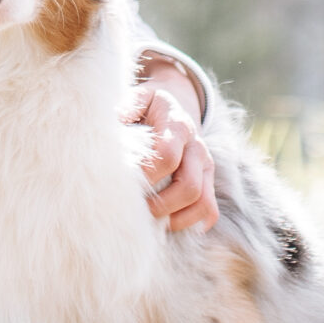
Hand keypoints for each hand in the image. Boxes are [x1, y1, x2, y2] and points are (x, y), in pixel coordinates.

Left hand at [128, 60, 217, 231]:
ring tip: (150, 220)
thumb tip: (114, 120)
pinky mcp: (208, 181)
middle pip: (189, 186)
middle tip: (135, 208)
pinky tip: (167, 224)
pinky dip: (191, 224)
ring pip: (203, 203)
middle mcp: (197, 146)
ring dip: (175, 218)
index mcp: (177, 124)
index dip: (146, 175)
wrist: (171, 107)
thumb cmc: (146, 108)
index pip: (167, 156)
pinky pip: (210, 211)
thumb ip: (127, 106)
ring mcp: (206, 166)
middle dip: (160, 204)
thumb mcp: (138, 98)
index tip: (124, 184)